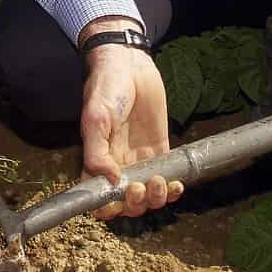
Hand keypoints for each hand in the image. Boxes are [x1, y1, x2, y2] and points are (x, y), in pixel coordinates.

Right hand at [79, 39, 183, 220]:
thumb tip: (110, 182)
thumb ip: (97, 152)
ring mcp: (140, 159)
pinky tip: (176, 185)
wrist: (130, 63)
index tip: (117, 201)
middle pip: (126, 203)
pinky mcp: (160, 150)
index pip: (99, 198)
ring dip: (155, 199)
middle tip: (139, 188)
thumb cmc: (106, 87)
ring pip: (148, 196)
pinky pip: (166, 179)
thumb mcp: (96, 118)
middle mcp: (118, 165)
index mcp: (97, 160)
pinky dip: (172, 189)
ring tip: (158, 182)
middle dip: (135, 204)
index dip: (108, 208)